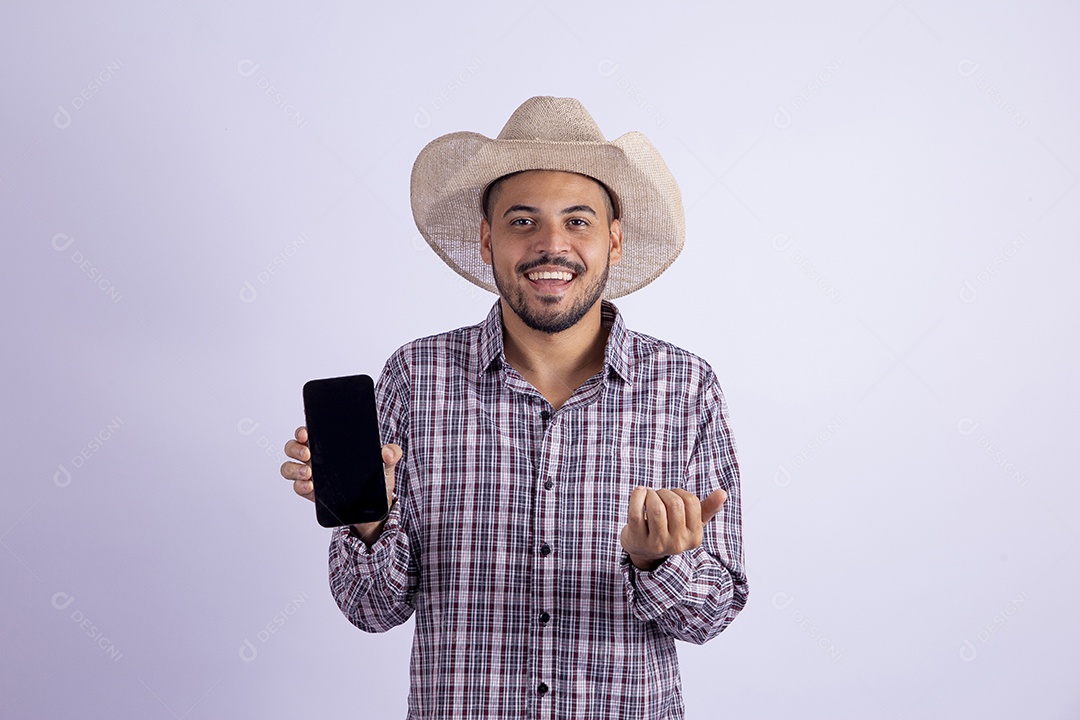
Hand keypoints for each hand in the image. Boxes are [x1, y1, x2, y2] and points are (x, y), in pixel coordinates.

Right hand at [281, 426, 401, 543]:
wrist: (374, 511)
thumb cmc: (375, 481)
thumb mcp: (385, 466)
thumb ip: (391, 454)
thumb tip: (388, 452)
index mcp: (330, 446)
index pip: (310, 433)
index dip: (302, 430)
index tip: (306, 433)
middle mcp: (317, 458)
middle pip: (294, 447)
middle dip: (295, 448)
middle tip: (308, 453)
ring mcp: (312, 476)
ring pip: (289, 467)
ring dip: (293, 468)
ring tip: (308, 473)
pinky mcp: (312, 493)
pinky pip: (297, 487)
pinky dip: (299, 485)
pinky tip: (310, 486)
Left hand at [620, 487, 726, 570]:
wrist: (643, 548)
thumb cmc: (670, 529)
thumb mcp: (691, 521)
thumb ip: (708, 508)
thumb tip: (723, 493)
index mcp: (695, 538)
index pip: (691, 502)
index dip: (680, 492)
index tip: (672, 496)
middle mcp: (677, 544)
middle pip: (674, 504)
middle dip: (665, 492)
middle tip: (659, 495)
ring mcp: (656, 544)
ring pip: (656, 508)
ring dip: (651, 494)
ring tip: (649, 495)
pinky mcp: (637, 540)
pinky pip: (636, 513)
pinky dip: (637, 496)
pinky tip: (640, 493)